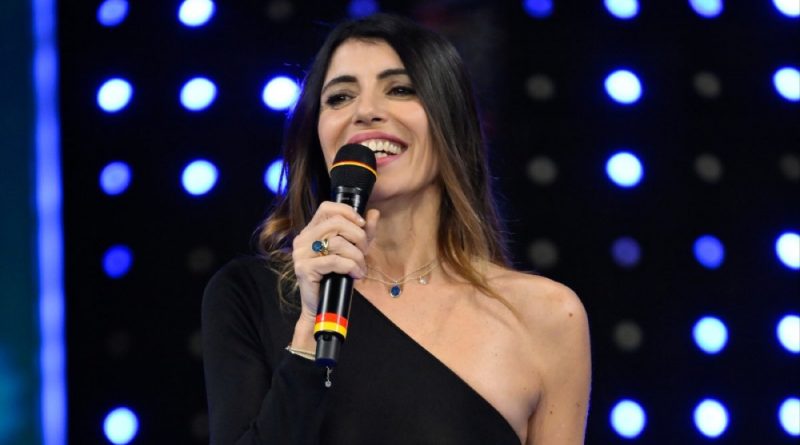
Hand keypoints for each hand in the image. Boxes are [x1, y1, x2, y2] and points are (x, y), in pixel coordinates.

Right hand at [291, 202, 379, 330]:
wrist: (322, 306)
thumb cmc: (336, 278)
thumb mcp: (353, 251)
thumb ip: (363, 232)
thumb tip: (373, 213)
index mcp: (311, 231)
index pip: (326, 208)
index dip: (347, 211)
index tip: (362, 224)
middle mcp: (303, 239)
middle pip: (335, 223)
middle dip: (357, 236)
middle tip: (364, 251)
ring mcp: (301, 254)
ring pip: (336, 243)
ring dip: (356, 255)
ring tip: (360, 267)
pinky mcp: (304, 269)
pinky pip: (333, 261)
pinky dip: (350, 266)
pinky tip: (355, 274)